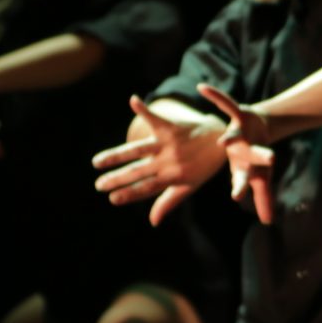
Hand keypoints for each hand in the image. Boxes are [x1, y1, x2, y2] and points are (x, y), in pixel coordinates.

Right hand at [91, 95, 227, 224]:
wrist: (224, 141)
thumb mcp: (189, 186)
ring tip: (97, 162)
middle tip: (98, 185)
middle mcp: (169, 161)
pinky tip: (133, 100)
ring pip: (139, 150)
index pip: (147, 188)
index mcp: (173, 176)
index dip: (130, 194)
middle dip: (117, 179)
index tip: (112, 199)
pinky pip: (157, 118)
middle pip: (139, 171)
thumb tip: (153, 221)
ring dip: (117, 155)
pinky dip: (145, 109)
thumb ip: (169, 201)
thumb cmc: (203, 166)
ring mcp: (170, 144)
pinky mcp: (172, 127)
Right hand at [194, 85, 278, 222]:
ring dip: (230, 137)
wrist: (264, 127)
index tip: (236, 195)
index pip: (246, 179)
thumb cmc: (256, 157)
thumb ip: (262, 197)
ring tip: (222, 140)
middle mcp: (246, 148)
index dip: (241, 187)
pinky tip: (201, 88)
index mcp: (247, 165)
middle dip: (260, 158)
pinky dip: (215, 96)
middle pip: (254, 155)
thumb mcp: (258, 177)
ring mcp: (243, 131)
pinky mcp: (239, 113)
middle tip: (269, 159)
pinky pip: (225, 103)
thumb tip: (269, 222)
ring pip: (236, 134)